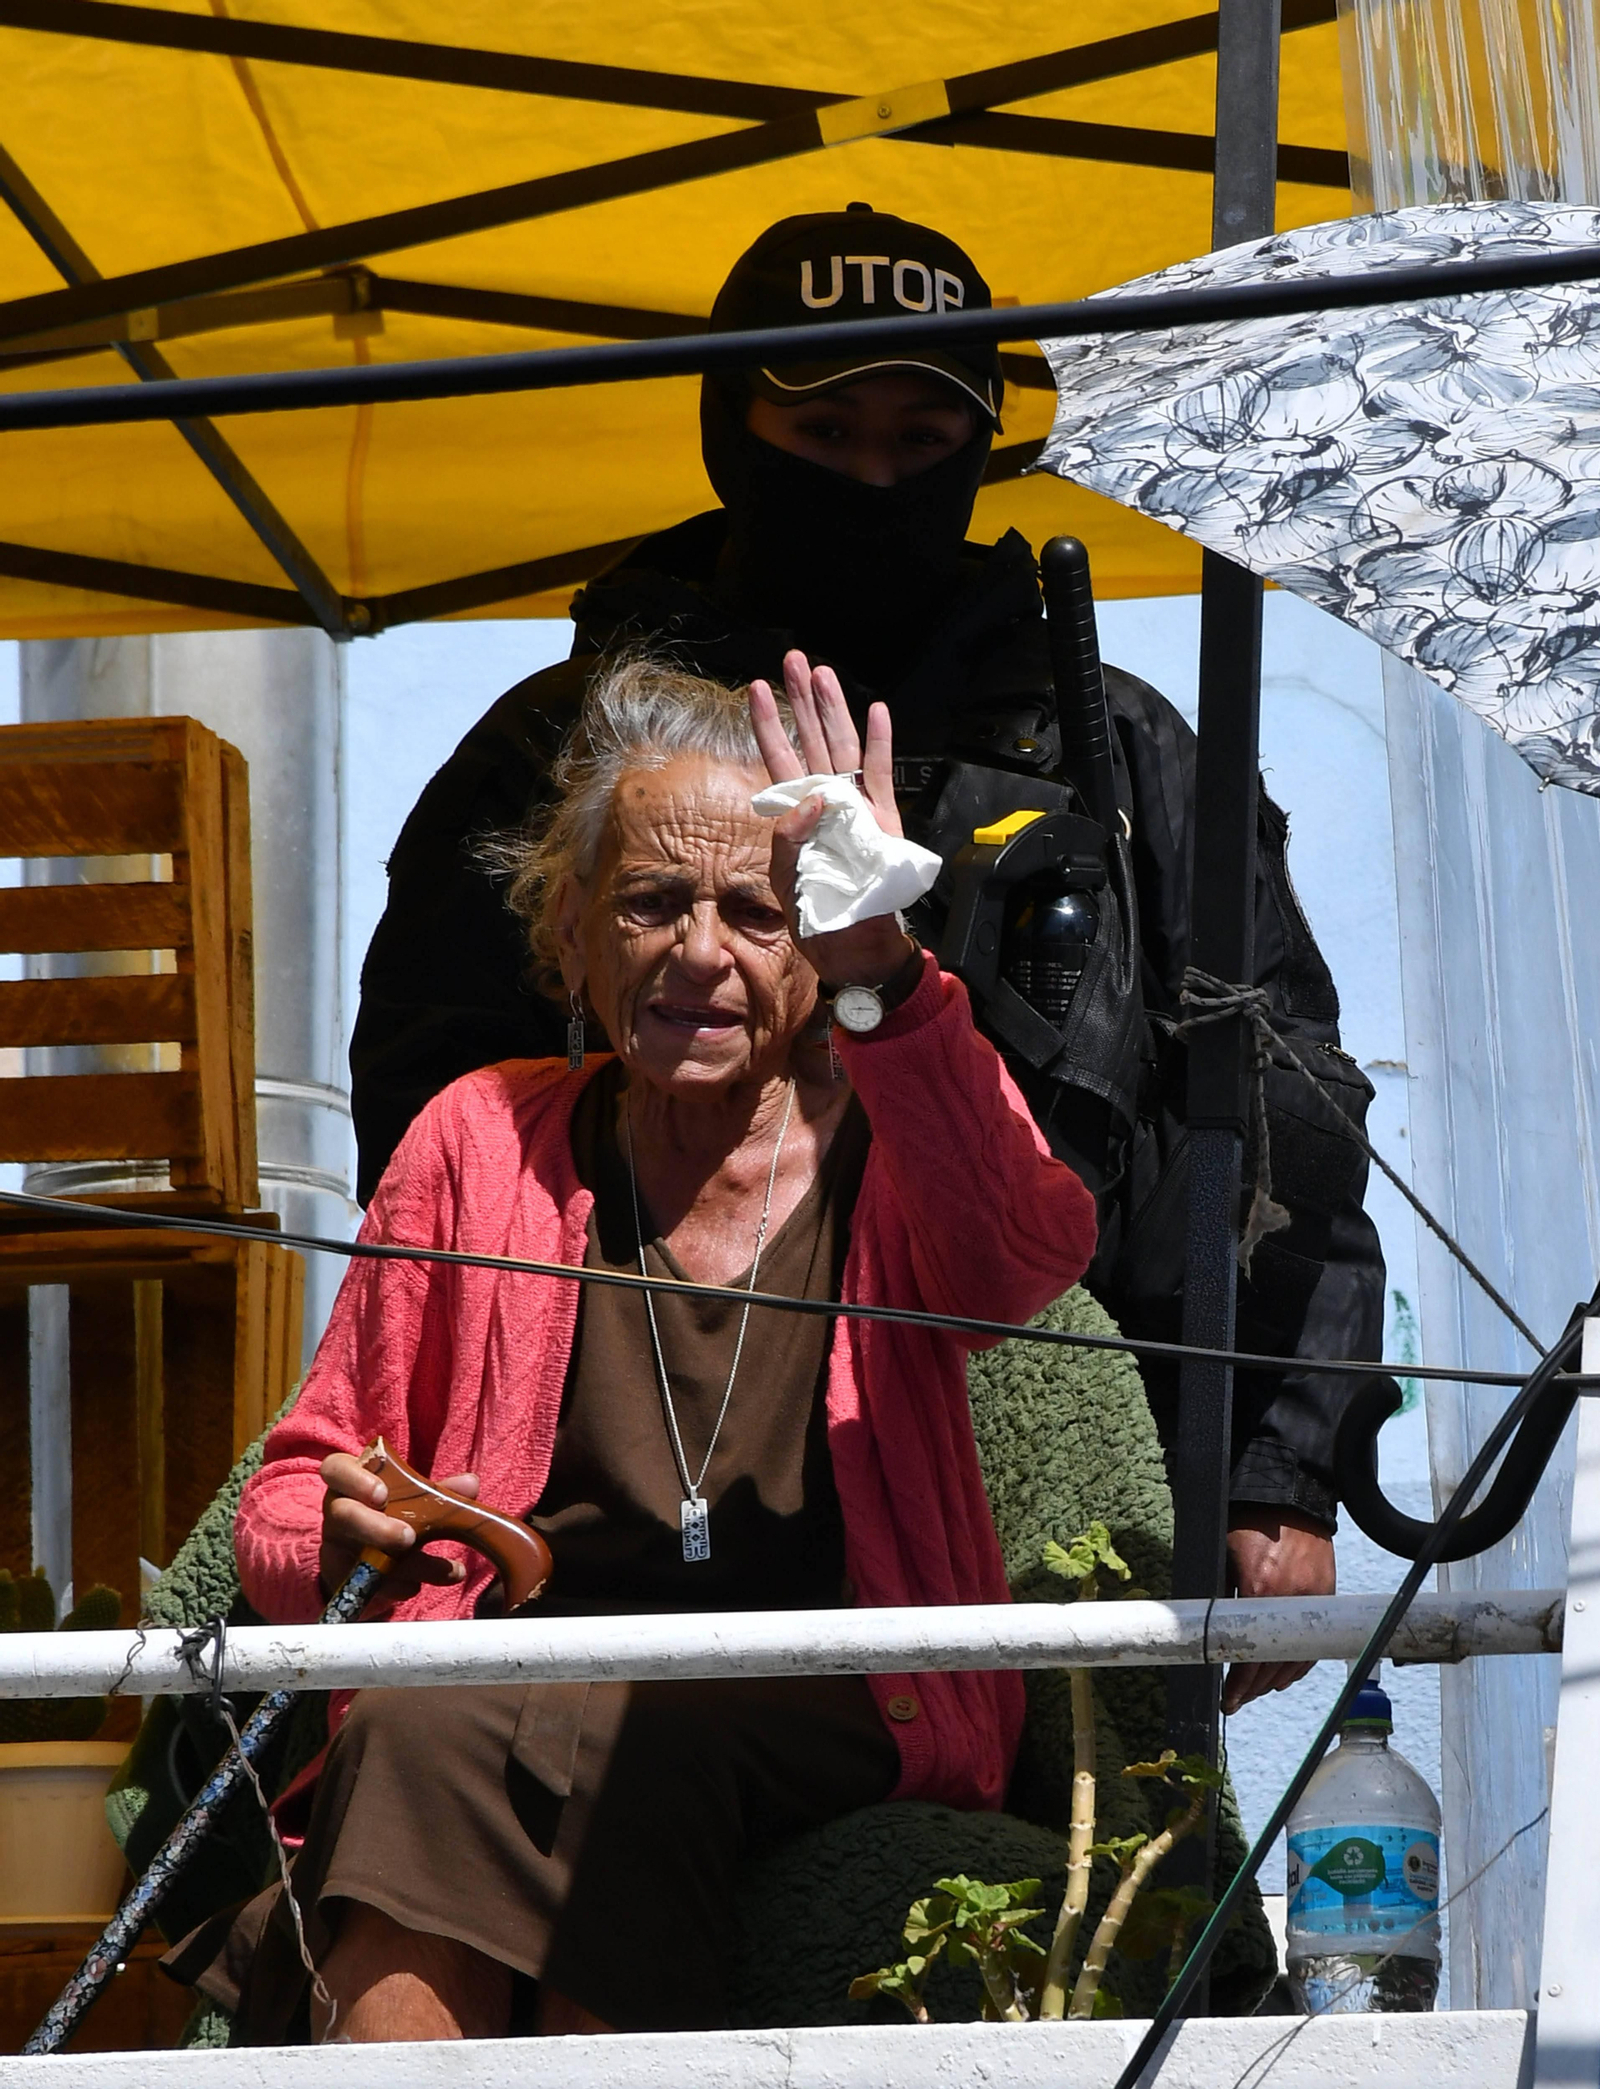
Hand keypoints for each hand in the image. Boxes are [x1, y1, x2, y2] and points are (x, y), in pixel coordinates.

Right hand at [318, 1451, 479, 1603]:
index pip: (336, 1469)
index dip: (355, 1480)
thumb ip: (439, 1492)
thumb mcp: (414, 1500)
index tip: (382, 1493)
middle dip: (376, 1527)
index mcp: (350, 1481)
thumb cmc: (393, 1512)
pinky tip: (417, 1586)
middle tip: (408, 1537)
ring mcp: (335, 1546)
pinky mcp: (341, 1578)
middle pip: (343, 1515)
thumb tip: (471, 1483)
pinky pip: (364, 1584)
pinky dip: (395, 1587)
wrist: (367, 1555)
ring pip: (359, 1555)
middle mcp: (336, 1510)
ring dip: (402, 1565)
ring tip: (444, 1571)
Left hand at [748, 650, 912, 988]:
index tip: (754, 687)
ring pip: (843, 745)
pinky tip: (875, 710)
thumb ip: (789, 841)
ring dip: (834, 709)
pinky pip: (880, 773)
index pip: (778, 758)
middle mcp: (825, 802)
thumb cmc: (819, 918)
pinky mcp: (884, 818)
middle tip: (793, 660)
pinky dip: (880, 742)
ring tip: (824, 673)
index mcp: (796, 815)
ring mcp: (856, 806)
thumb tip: (811, 798)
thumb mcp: (787, 883)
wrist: (858, 946)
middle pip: (811, 739)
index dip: (767, 723)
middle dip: (801, 699)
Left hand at [1222, 1509, 1335, 1714]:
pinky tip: (1283, 1675)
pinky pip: (1314, 1643)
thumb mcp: (1224, 1557)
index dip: (1239, 1684)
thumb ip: (1221, 1596)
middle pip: (1274, 1664)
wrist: (1290, 1497)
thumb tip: (1209, 1633)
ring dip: (1275, 1679)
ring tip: (1256, 1690)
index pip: (1252, 1655)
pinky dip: (1299, 1663)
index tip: (1228, 1700)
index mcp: (1261, 1589)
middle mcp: (1291, 1600)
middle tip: (1236, 1700)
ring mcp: (1314, 1600)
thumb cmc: (1250, 1523)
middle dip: (1254, 1687)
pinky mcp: (1327, 1597)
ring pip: (1298, 1658)